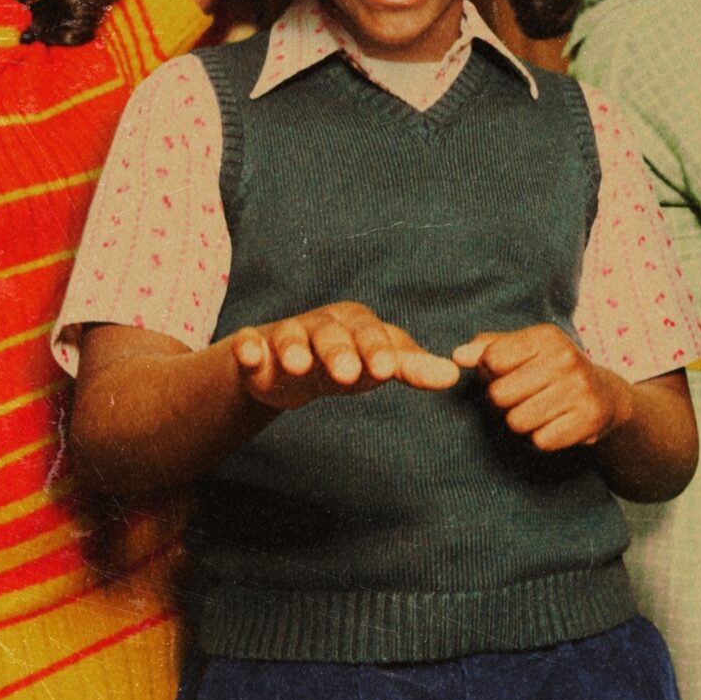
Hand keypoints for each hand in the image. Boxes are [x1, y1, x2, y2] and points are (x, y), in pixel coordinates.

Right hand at [226, 302, 458, 412]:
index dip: (378, 350)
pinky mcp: (254, 350)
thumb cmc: (347, 360)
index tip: (386, 371)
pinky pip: (247, 344)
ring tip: (298, 366)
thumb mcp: (378, 363)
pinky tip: (248, 355)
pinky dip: (246, 348)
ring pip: (289, 336)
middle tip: (347, 375)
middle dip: (339, 351)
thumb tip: (453, 376)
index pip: (371, 333)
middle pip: (331, 333)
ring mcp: (286, 336)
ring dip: (293, 348)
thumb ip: (412, 367)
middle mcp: (321, 325)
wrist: (292, 367)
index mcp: (356, 323)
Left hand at [451, 325, 632, 451]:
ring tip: (540, 411)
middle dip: (504, 403)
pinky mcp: (589, 419)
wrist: (605, 396)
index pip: (491, 360)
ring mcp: (580, 389)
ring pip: (517, 421)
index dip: (491, 373)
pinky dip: (543, 438)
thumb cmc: (550, 371)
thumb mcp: (523, 351)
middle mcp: (567, 358)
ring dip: (522, 423)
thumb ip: (486, 349)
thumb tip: (457, 356)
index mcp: (547, 337)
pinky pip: (541, 440)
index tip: (510, 374)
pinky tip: (556, 424)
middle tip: (525, 397)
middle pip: (500, 395)